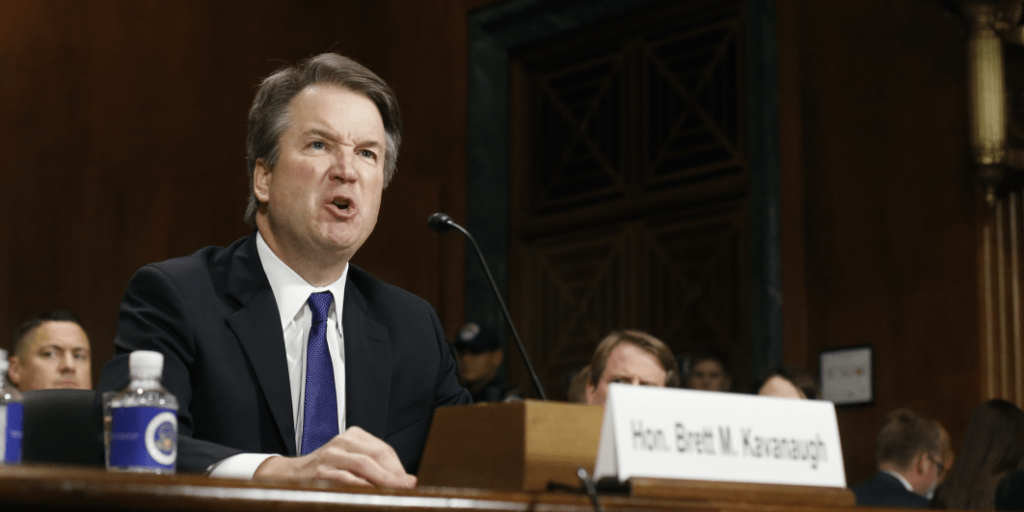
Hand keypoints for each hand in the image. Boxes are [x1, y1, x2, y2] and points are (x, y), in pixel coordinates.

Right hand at [253, 426, 416, 487]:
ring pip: (364, 465)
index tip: (409, 481)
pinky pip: (346, 478)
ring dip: (383, 480)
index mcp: (353, 436)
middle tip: (407, 487)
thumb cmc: (327, 470)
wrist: (291, 475)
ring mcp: (331, 455)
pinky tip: (371, 494)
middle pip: (376, 455)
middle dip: (395, 474)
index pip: (383, 449)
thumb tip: (404, 480)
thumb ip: (374, 467)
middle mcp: (342, 442)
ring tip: (395, 491)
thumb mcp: (350, 461)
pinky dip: (361, 487)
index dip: (398, 467)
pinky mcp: (321, 471)